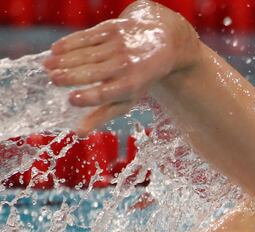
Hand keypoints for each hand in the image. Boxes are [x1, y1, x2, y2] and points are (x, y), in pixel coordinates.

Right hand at [43, 3, 195, 135]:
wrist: (160, 43)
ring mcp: (119, 45)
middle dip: (69, 76)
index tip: (71, 99)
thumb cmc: (138, 78)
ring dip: (64, 59)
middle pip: (92, 72)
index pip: (106, 94)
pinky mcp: (112, 29)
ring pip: (85, 54)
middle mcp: (125, 65)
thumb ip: (102, 115)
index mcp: (130, 86)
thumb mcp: (127, 98)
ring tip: (47, 66)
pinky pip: (86, 37)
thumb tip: (78, 133)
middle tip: (52, 79)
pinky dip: (69, 43)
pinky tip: (55, 49)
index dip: (88, 98)